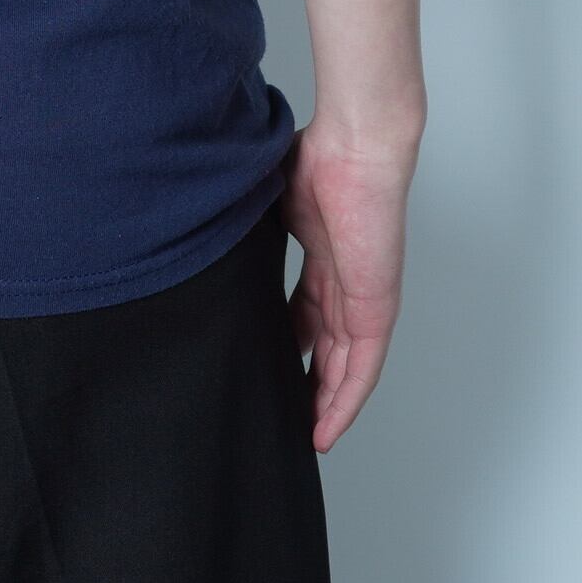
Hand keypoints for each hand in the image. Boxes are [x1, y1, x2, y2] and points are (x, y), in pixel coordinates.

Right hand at [279, 120, 418, 451]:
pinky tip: (326, 427)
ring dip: (325, 402)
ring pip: (345, 366)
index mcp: (324, 256)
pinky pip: (362, 367)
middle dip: (307, 381)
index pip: (307, 312)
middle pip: (327, 346)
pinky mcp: (375, 308)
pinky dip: (345, 399)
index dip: (289, 342)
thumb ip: (250, 226)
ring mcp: (364, 297)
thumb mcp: (272, 203)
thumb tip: (205, 231)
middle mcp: (347, 282)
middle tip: (284, 412)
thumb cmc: (319, 157)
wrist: (357, 147)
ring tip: (303, 434)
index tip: (268, 362)